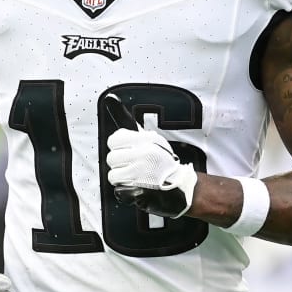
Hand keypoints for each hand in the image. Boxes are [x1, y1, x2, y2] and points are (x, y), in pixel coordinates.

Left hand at [103, 94, 196, 217]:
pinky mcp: (140, 192)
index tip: (128, 152)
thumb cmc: (163, 162)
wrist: (182, 187)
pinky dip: (125, 192)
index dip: (118, 148)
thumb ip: (126, 121)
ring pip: (114, 176)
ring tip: (136, 178)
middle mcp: (143, 155)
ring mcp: (141, 174)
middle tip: (134, 167)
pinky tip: (136, 189)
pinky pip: (118, 190)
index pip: (114, 140)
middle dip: (120, 164)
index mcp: (145, 140)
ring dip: (123, 179)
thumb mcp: (149, 138)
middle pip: (111, 159)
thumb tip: (109, 99)